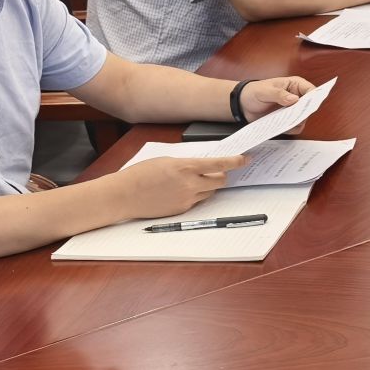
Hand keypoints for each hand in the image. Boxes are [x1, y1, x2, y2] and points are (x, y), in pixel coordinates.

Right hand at [110, 153, 244, 220]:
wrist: (124, 195)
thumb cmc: (141, 174)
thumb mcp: (167, 160)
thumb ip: (187, 163)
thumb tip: (203, 165)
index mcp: (186, 167)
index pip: (220, 164)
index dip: (236, 162)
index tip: (245, 159)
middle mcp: (190, 184)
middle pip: (220, 180)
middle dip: (222, 175)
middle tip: (219, 171)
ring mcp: (187, 199)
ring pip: (210, 192)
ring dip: (209, 186)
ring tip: (194, 181)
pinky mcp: (182, 210)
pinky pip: (197, 201)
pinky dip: (196, 195)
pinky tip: (182, 191)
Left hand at [236, 77, 315, 122]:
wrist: (242, 104)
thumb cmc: (253, 92)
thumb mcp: (264, 91)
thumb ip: (279, 94)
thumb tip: (294, 99)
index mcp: (294, 85)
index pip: (311, 90)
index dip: (313, 98)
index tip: (309, 106)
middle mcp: (297, 97)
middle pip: (309, 106)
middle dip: (303, 113)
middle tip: (293, 116)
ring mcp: (292, 110)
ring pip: (303, 118)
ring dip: (295, 122)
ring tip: (283, 121)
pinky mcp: (287, 120)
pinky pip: (295, 127)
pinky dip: (289, 129)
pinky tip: (280, 126)